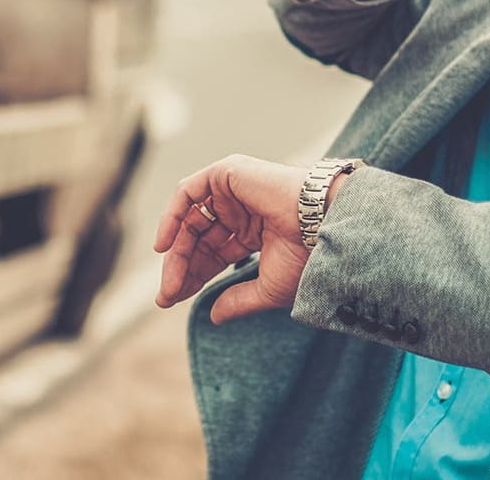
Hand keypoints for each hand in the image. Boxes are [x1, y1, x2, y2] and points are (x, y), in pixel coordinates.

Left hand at [152, 155, 312, 323]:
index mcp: (254, 231)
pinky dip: (171, 217)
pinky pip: (187, 193)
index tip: (171, 300)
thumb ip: (238, 300)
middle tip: (167, 296)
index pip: (212, 254)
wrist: (324, 226)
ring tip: (170, 281)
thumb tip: (213, 317)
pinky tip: (164, 247)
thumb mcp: (267, 287)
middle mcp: (241, 209)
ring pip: (190, 220)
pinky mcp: (227, 172)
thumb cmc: (307, 255)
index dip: (191, 276)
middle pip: (198, 239)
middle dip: (180, 268)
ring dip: (176, 251)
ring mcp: (233, 190)